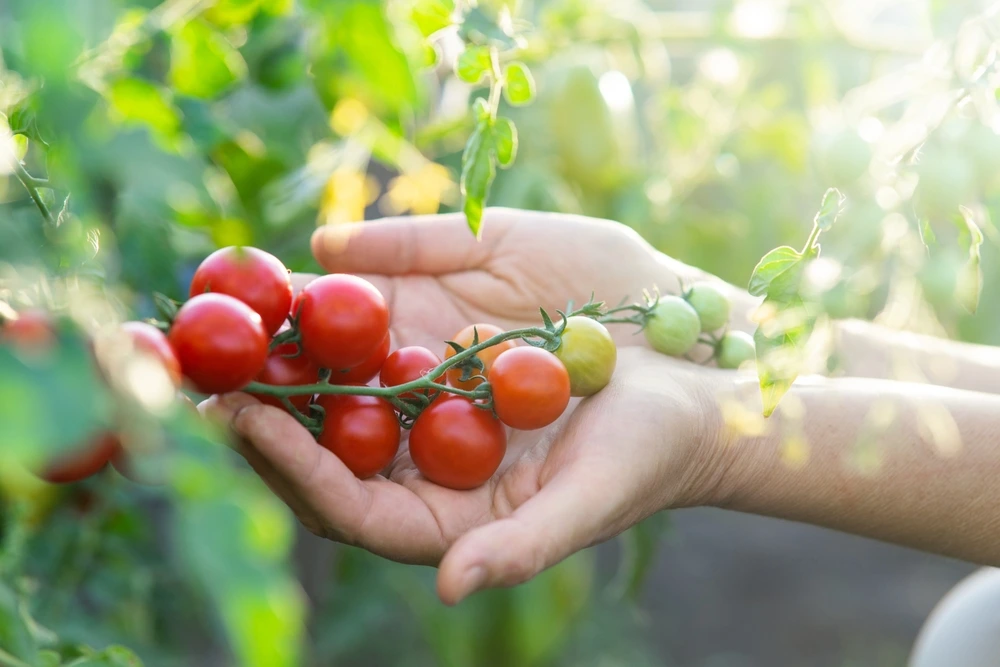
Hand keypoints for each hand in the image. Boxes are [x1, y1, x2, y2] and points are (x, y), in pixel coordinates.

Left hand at [212, 209, 736, 603]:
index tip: (243, 423)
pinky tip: (276, 263)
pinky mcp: (443, 315)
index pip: (348, 498)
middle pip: (315, 429)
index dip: (293, 466)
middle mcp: (417, 440)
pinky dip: (323, 283)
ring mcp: (422, 375)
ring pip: (328, 360)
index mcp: (441, 503)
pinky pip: (369, 300)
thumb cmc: (650, 453)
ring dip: (263, 337)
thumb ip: (521, 545)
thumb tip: (449, 589)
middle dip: (241, 398)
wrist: (694, 374)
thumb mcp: (594, 500)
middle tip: (166, 362)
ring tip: (204, 304)